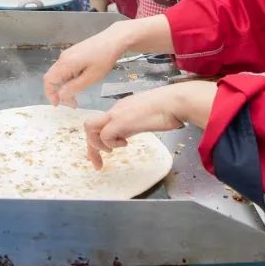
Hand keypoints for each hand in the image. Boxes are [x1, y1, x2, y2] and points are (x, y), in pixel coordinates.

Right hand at [43, 21, 131, 107]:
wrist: (113, 40)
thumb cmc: (104, 59)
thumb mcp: (91, 78)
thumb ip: (74, 87)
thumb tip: (60, 95)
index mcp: (65, 64)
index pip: (48, 80)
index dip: (50, 94)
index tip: (58, 104)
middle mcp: (63, 58)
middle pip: (52, 77)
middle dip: (58, 92)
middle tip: (72, 103)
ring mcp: (68, 54)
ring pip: (59, 73)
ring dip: (64, 86)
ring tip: (77, 95)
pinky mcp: (74, 53)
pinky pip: (65, 68)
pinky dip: (68, 79)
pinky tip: (80, 82)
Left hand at [83, 81, 217, 168]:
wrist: (175, 101)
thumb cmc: (168, 109)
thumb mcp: (145, 118)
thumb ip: (134, 124)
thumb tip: (131, 133)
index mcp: (120, 109)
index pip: (100, 124)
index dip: (97, 141)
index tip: (103, 156)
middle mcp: (115, 110)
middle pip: (89, 126)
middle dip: (91, 147)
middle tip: (98, 164)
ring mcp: (117, 114)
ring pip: (89, 128)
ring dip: (97, 145)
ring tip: (112, 151)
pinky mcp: (121, 121)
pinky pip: (105, 135)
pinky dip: (111, 144)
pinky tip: (125, 144)